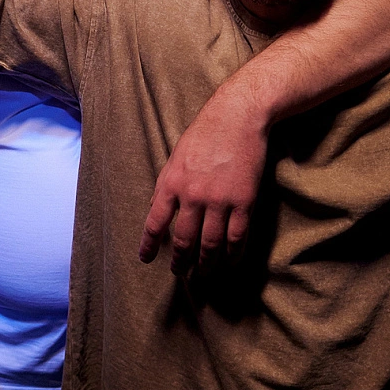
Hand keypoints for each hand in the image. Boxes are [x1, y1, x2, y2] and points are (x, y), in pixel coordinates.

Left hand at [140, 85, 266, 277]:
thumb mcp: (175, 159)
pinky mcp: (244, 201)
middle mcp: (193, 196)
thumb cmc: (204, 134)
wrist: (237, 116)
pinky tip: (230, 261)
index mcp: (171, 184)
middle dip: (181, 261)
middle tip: (181, 273)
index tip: (145, 259)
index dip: (149, 245)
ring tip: (204, 273)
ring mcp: (219, 200)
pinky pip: (237, 237)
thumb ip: (166, 186)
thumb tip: (156, 211)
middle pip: (184, 240)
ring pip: (211, 244)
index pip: (154, 223)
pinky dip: (233, 254)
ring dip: (207, 263)